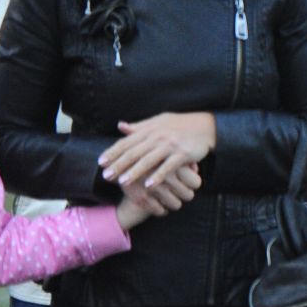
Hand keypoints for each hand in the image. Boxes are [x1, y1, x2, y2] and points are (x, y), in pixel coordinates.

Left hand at [99, 113, 215, 191]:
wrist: (205, 126)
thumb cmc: (180, 124)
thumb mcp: (158, 121)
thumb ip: (139, 127)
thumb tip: (120, 126)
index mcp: (149, 129)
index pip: (127, 142)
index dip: (113, 152)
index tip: (101, 162)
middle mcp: (157, 137)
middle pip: (134, 152)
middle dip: (118, 165)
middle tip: (106, 176)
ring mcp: (170, 146)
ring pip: (148, 160)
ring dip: (134, 172)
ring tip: (122, 182)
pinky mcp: (182, 154)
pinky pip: (167, 167)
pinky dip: (158, 176)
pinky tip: (149, 185)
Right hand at [115, 162, 200, 228]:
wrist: (116, 169)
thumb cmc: (148, 163)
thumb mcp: (163, 157)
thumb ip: (182, 161)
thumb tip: (196, 168)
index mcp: (171, 163)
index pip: (196, 182)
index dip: (193, 185)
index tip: (188, 184)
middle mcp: (163, 175)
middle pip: (189, 195)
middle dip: (184, 196)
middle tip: (180, 193)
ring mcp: (152, 188)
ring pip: (176, 205)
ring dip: (173, 204)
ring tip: (170, 199)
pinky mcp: (141, 198)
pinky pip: (161, 211)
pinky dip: (160, 210)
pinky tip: (159, 204)